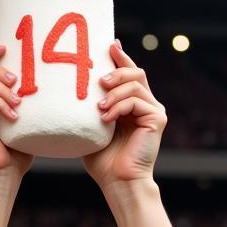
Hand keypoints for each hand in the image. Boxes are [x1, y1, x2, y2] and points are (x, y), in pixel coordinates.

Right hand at [0, 45, 30, 178]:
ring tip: (18, 105)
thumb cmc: (15, 150)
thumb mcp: (19, 116)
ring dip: (4, 89)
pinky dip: (1, 103)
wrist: (2, 173)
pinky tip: (13, 118)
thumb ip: (17, 95)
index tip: (6, 49)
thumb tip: (35, 72)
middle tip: (17, 83)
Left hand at [83, 42, 165, 189]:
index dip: (120, 57)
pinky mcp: (157, 119)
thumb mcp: (91, 129)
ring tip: (99, 107)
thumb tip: (69, 91)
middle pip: (135, 72)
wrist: (118, 182)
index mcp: (132, 106)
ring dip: (114, 91)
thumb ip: (90, 110)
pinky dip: (119, 106)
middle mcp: (146, 106)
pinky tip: (106, 118)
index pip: (129, 75)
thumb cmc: (103, 162)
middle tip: (99, 81)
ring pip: (136, 83)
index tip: (108, 45)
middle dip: (116, 70)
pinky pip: (137, 100)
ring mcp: (153, 111)